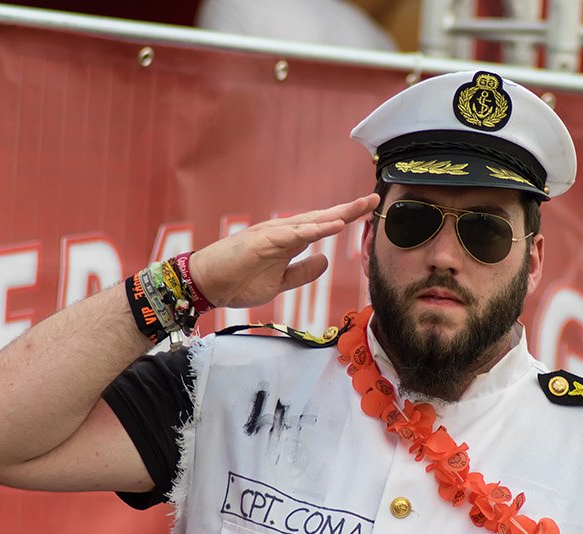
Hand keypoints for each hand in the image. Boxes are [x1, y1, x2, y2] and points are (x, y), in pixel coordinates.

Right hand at [189, 193, 378, 309]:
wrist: (207, 284)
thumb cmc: (239, 280)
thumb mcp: (280, 283)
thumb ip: (302, 272)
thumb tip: (325, 261)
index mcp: (289, 240)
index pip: (323, 226)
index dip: (346, 219)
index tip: (369, 212)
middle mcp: (283, 231)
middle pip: (322, 217)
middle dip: (349, 210)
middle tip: (374, 200)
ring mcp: (273, 234)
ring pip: (311, 221)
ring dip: (337, 214)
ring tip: (361, 207)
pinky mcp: (262, 242)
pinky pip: (294, 234)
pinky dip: (315, 230)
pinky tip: (333, 226)